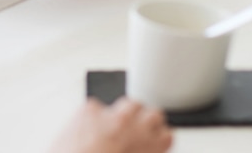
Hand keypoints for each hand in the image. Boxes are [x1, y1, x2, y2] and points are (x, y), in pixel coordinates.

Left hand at [51, 98, 171, 152]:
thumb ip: (140, 151)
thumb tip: (135, 149)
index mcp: (149, 146)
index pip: (166, 135)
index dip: (157, 139)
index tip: (151, 142)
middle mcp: (135, 127)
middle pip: (154, 114)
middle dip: (145, 122)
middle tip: (133, 134)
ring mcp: (112, 115)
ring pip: (128, 104)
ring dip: (123, 114)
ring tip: (110, 131)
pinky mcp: (89, 109)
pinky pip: (95, 108)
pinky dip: (91, 118)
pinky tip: (84, 132)